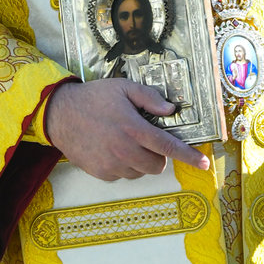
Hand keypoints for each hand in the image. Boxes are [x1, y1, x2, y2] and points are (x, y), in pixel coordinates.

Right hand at [44, 78, 210, 180]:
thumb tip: (171, 110)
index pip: (168, 147)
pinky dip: (124, 166)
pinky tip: (112, 149)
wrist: (59, 114)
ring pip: (140, 172)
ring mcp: (112, 164)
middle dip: (158, 155)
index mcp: (133, 129)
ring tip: (125, 141)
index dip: (188, 156)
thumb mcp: (123, 88)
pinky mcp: (101, 173)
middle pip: (157, 165)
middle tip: (146, 139)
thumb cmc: (93, 98)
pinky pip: (123, 175)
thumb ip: (149, 98)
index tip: (204, 164)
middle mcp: (124, 150)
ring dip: (140, 160)